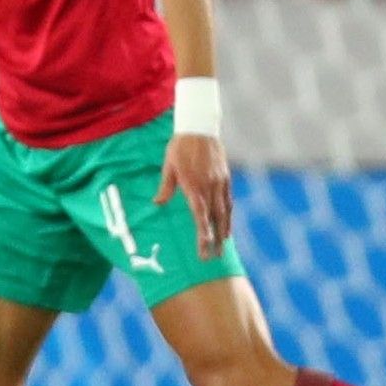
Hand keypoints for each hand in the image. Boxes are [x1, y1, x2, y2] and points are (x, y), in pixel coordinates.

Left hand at [156, 133, 231, 258]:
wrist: (199, 128)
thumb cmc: (179, 148)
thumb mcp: (168, 166)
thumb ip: (165, 187)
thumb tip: (157, 203)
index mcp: (194, 186)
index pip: (200, 216)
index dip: (203, 235)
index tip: (203, 249)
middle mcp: (209, 187)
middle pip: (215, 218)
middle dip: (215, 239)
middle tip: (214, 257)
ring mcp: (220, 183)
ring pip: (225, 211)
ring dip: (224, 230)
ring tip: (223, 245)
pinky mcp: (225, 178)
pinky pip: (229, 200)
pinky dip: (228, 214)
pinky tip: (227, 224)